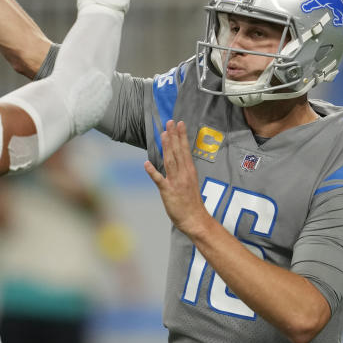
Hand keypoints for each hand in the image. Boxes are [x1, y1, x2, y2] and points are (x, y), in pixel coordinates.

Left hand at [143, 120, 209, 234]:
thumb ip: (183, 170)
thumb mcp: (190, 182)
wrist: (195, 219)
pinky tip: (146, 163)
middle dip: (173, 136)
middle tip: (170, 122)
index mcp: (189, 171)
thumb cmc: (192, 203)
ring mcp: (175, 182)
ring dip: (166, 147)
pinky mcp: (168, 192)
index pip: (185, 149)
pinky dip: (153, 172)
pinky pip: (159, 180)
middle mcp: (183, 174)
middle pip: (177, 152)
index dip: (181, 136)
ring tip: (163, 134)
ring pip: (170, 161)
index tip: (179, 124)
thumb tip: (177, 159)